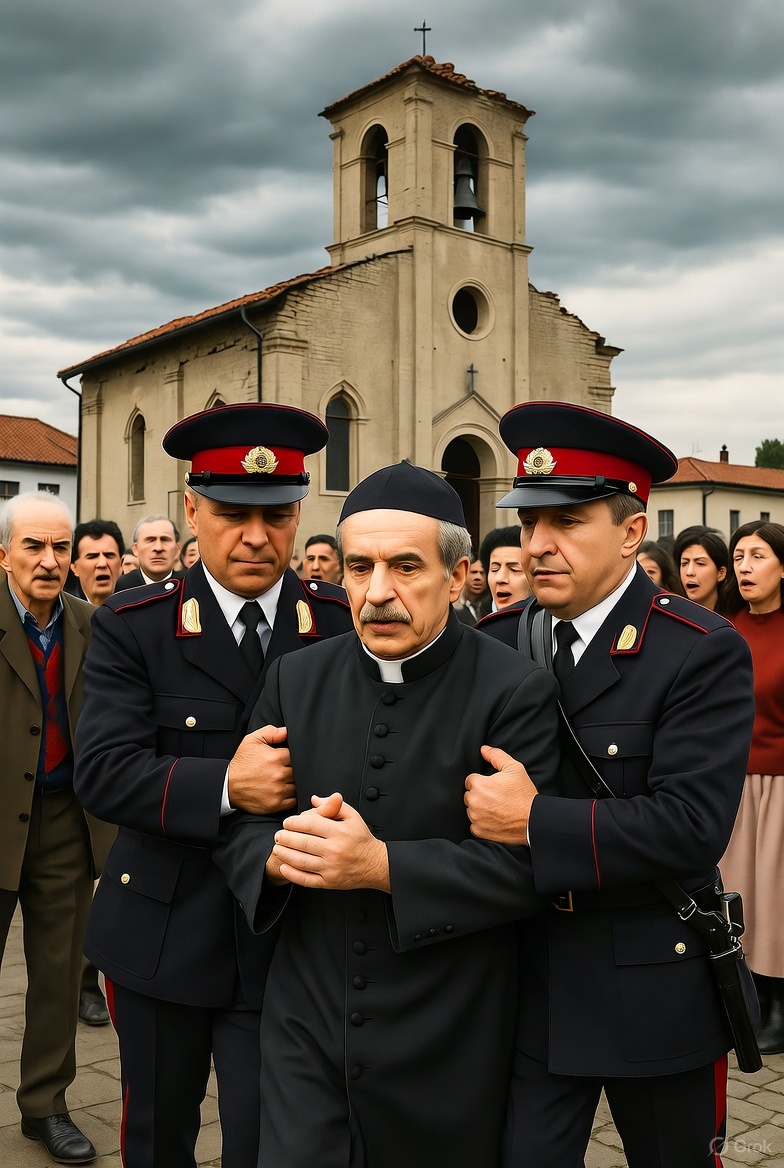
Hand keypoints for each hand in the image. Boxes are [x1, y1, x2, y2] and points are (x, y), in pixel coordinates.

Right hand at [227, 725, 295, 814]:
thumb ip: (271, 732)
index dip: (292, 756)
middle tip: (284, 769)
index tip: (286, 759)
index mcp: (275, 758)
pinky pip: (293, 800)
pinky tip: (284, 791)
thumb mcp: (252, 740)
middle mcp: (278, 774)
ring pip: (297, 785)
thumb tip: (287, 731)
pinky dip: (291, 796)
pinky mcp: (276, 804)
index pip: (296, 755)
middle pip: (298, 771)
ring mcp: (278, 791)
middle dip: (293, 769)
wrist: (227, 785)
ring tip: (283, 780)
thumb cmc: (241, 763)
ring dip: (293, 783)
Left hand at [271, 793, 389, 891]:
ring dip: (285, 854)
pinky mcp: (329, 882)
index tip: (286, 822)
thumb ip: (333, 805)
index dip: (294, 822)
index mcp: (339, 832)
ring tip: (277, 848)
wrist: (374, 864)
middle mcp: (334, 850)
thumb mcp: (352, 816)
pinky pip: (306, 879)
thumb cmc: (361, 838)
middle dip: (285, 838)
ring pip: (301, 861)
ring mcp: (331, 868)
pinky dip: (292, 874)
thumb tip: (314, 799)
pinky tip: (284, 866)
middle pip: (302, 843)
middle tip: (278, 835)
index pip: (310, 824)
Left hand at [464, 745, 538, 844]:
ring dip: (479, 808)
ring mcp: (475, 818)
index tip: (493, 786)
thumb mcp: (514, 768)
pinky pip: (474, 825)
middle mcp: (473, 801)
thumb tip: (483, 749)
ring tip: (496, 808)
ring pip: (470, 809)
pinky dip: (481, 823)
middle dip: (479, 794)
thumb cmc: (524, 794)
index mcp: (478, 785)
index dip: (482, 782)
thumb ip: (496, 755)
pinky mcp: (479, 831)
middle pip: (469, 794)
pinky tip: (494, 819)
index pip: (470, 780)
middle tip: (496, 797)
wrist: (533, 819)